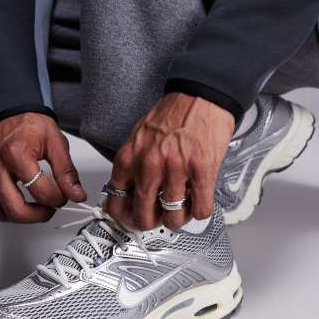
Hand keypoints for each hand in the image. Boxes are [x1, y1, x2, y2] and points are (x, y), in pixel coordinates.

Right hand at [0, 112, 86, 222]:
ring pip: (3, 213)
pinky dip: (11, 211)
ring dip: (25, 217)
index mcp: (16, 153)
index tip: (64, 196)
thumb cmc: (30, 123)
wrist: (10, 111)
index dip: (57, 199)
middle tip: (52, 208)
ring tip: (40, 207)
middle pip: (16, 209)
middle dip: (39, 215)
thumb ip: (67, 171)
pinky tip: (25, 203)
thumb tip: (76, 194)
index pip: (39, 190)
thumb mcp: (56, 142)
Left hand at [106, 93, 234, 229]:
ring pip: (173, 217)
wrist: (200, 96)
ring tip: (182, 210)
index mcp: (130, 158)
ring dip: (178, 219)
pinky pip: (201, 208)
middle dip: (152, 223)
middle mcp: (150, 165)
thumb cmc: (172, 115)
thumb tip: (127, 194)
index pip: (116, 202)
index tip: (131, 219)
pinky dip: (200, 211)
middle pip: (144, 216)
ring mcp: (176, 169)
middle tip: (158, 218)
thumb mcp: (138, 138)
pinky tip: (199, 203)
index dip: (124, 217)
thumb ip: (132, 167)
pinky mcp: (202, 171)